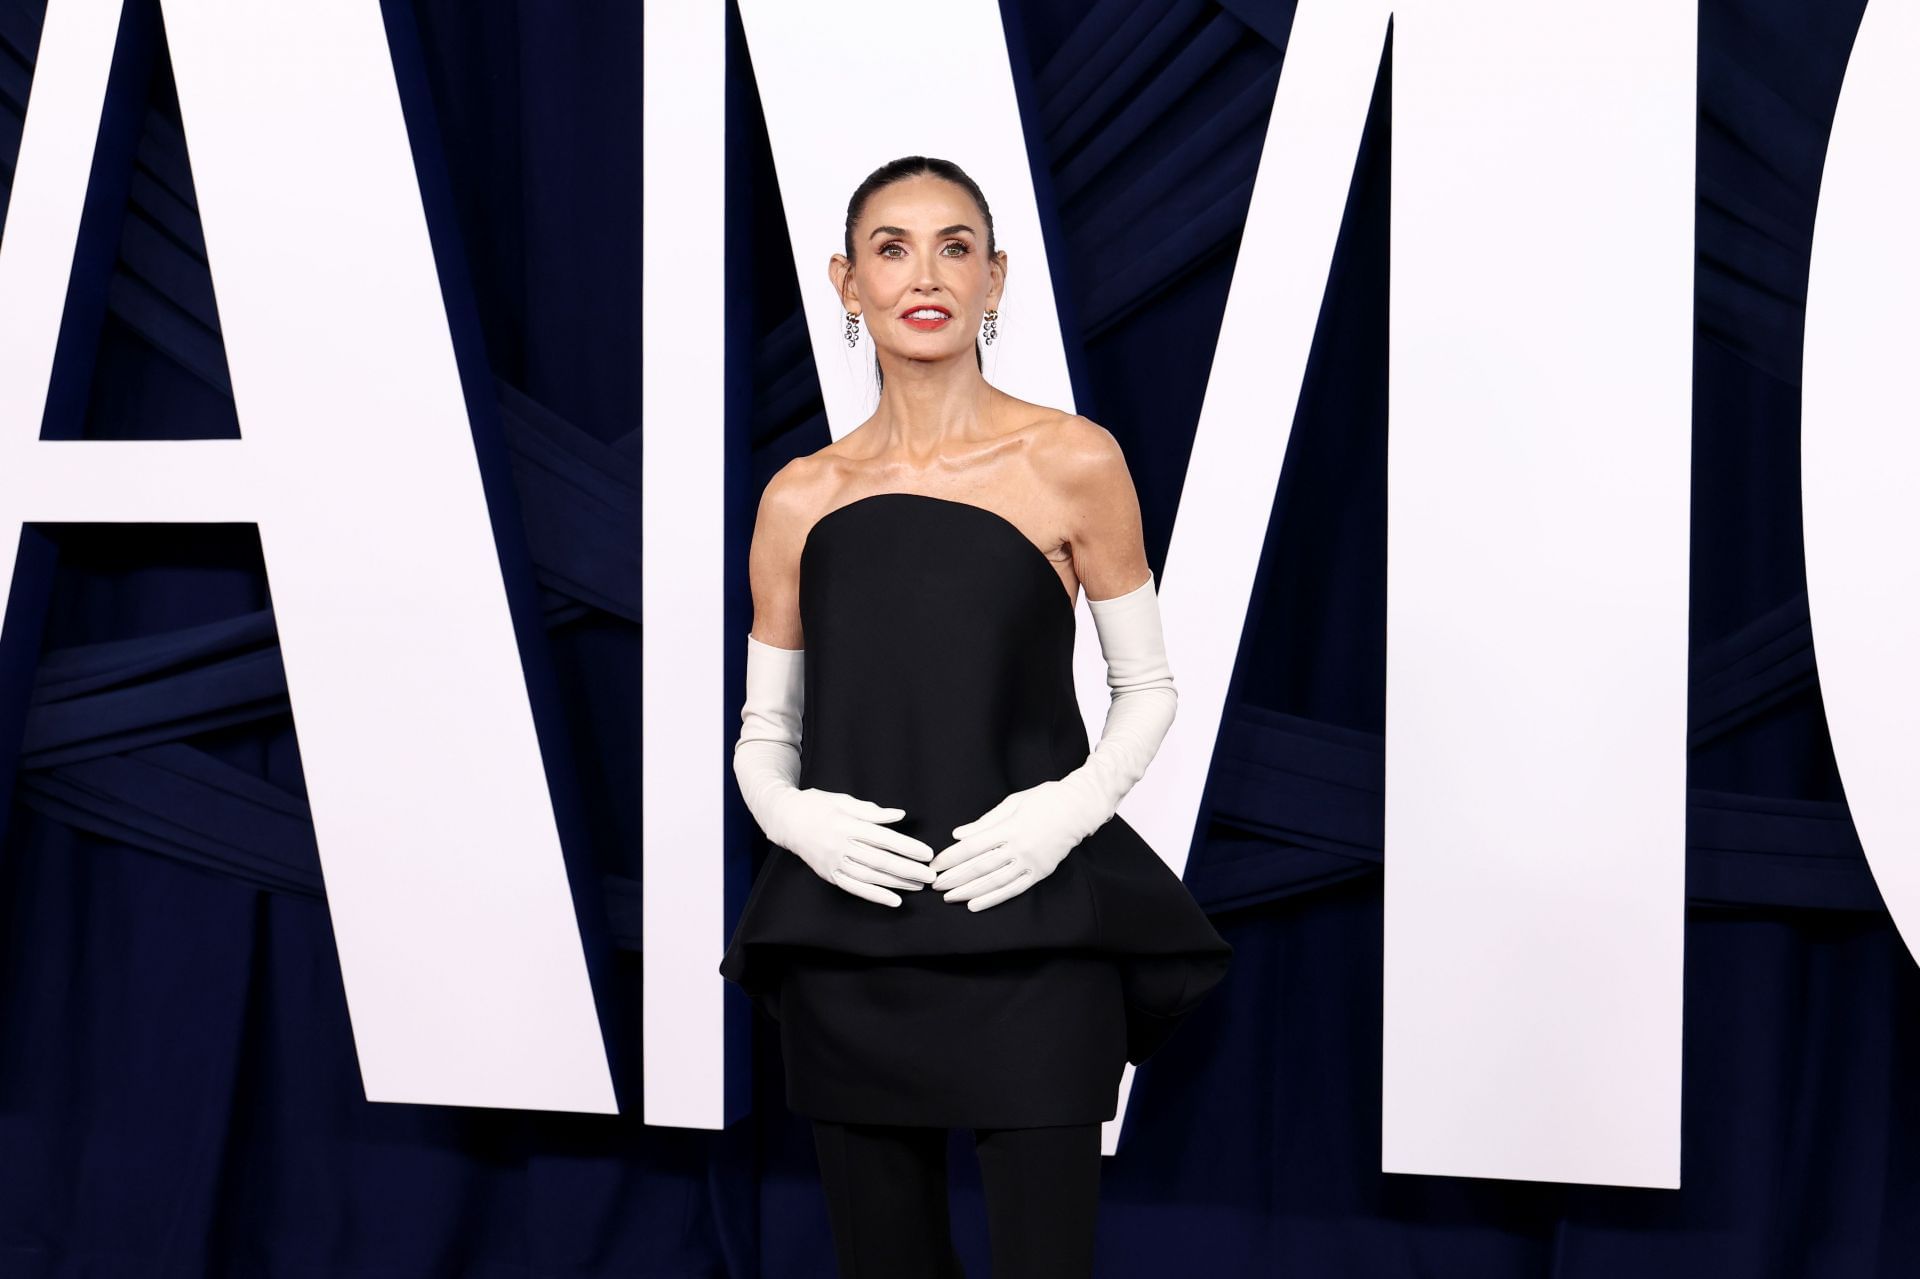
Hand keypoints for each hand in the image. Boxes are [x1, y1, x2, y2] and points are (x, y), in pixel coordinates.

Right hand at [765, 787, 936, 907]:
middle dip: (908, 869)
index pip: (884, 838)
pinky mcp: (829, 874)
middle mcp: (841, 845)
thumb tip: (899, 816)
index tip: (927, 853)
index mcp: (847, 824)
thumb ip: (872, 811)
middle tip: (930, 875)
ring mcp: (834, 862)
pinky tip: (893, 900)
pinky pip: (854, 888)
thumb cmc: (817, 805)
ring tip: (918, 886)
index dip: (907, 847)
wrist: (784, 819)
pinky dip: (874, 896)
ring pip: (870, 876)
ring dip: (897, 883)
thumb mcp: (843, 800)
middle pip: (880, 860)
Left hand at [929, 778, 1108, 911]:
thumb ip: (985, 822)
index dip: (951, 857)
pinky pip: (1013, 889)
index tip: (936, 865)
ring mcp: (1030, 862)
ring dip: (969, 891)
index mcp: (1010, 827)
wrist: (1080, 808)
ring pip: (994, 882)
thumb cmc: (1045, 799)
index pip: (973, 847)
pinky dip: (993, 899)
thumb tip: (958, 835)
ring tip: (950, 898)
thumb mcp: (1013, 802)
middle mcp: (1019, 848)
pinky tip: (975, 905)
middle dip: (954, 877)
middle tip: (934, 885)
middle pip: (980, 867)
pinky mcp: (1040, 873)